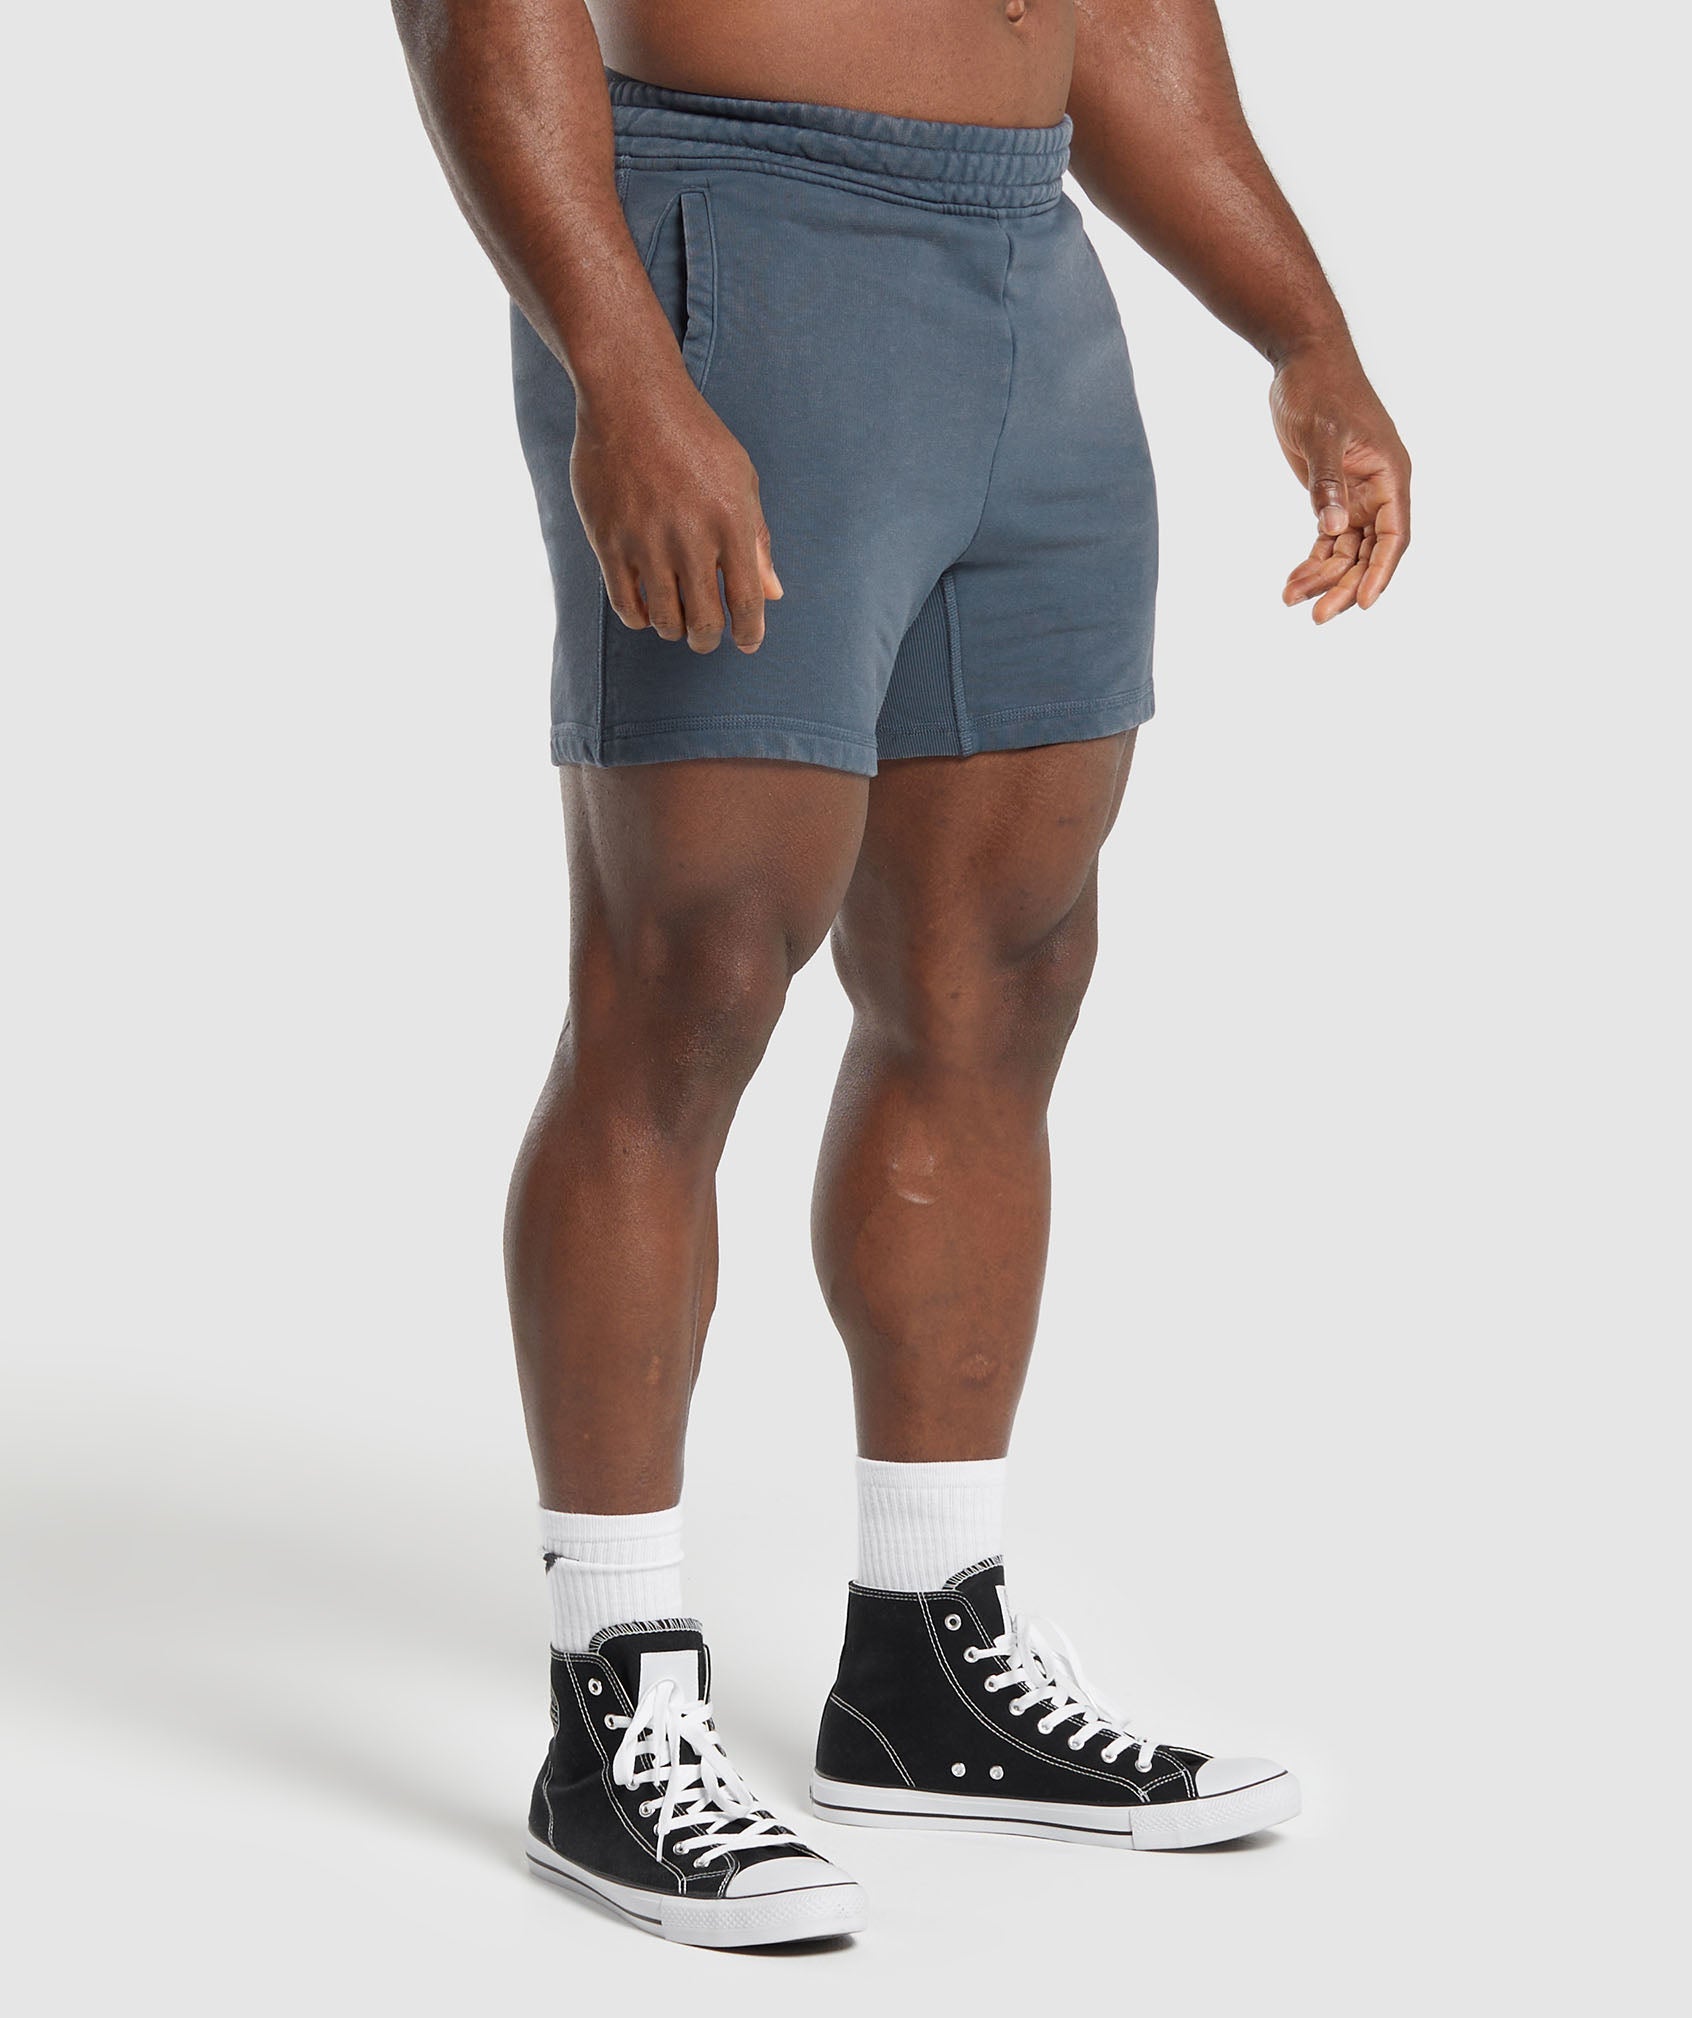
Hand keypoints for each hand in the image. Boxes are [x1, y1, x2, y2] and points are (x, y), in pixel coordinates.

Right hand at [570, 362, 781, 653]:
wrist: (631, 398)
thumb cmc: (695, 437)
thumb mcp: (741, 479)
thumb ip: (757, 540)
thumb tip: (772, 595)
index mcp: (731, 522)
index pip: (747, 601)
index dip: (750, 633)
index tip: (746, 642)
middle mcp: (690, 537)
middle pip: (704, 622)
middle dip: (707, 640)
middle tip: (706, 637)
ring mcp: (647, 541)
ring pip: (664, 620)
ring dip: (674, 629)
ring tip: (676, 620)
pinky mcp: (609, 541)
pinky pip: (626, 605)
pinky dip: (640, 617)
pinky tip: (647, 609)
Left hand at [1271, 344, 1410, 622]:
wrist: (1303, 361)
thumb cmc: (1319, 389)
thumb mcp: (1321, 434)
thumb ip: (1326, 483)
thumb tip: (1332, 529)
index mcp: (1390, 475)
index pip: (1393, 535)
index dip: (1381, 572)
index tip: (1365, 604)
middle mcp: (1379, 490)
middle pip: (1369, 552)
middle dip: (1345, 586)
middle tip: (1317, 617)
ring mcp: (1356, 495)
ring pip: (1347, 551)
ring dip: (1323, 577)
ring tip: (1289, 599)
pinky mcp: (1333, 495)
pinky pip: (1328, 539)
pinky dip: (1312, 561)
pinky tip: (1292, 582)